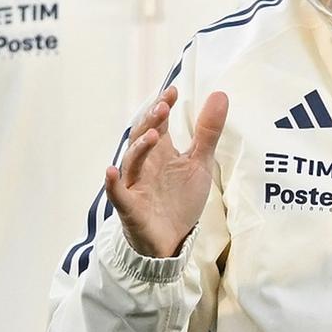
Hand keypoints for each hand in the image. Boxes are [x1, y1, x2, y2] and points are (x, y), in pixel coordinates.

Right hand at [105, 86, 226, 259]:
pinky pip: (117, 194)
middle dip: (150, 122)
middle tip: (163, 107)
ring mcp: (135, 185)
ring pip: (131, 162)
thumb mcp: (199, 163)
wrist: (172, 240)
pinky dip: (113, 183)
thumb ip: (208, 132)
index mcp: (160, 152)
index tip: (172, 91)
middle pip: (141, 137)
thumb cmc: (180, 199)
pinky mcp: (130, 207)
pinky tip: (110, 172)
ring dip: (139, 148)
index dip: (162, 106)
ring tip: (152, 135)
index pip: (158, 123)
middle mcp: (145, 164)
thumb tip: (220, 94)